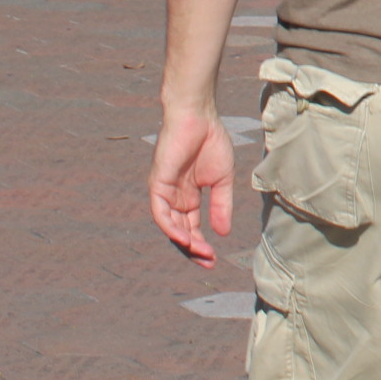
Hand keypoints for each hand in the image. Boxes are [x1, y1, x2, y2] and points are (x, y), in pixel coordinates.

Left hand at [148, 108, 236, 266]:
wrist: (199, 117)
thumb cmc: (211, 142)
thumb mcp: (222, 179)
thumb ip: (221, 205)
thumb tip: (223, 232)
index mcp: (188, 197)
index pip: (192, 227)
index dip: (201, 244)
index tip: (214, 259)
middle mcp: (174, 198)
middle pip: (180, 231)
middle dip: (193, 249)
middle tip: (208, 262)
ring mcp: (164, 192)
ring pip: (170, 226)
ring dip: (184, 242)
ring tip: (200, 253)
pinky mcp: (157, 184)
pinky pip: (160, 212)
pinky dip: (171, 227)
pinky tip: (185, 238)